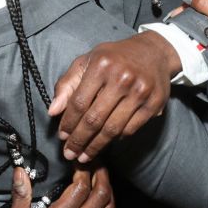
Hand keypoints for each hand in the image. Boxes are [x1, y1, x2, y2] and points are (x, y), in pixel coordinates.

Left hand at [49, 31, 179, 162]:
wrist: (154, 52)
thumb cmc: (114, 58)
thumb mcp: (87, 62)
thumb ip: (67, 85)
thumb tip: (53, 112)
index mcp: (101, 65)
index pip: (79, 102)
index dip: (68, 123)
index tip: (62, 137)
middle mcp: (122, 78)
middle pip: (94, 119)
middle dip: (79, 140)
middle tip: (70, 153)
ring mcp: (140, 91)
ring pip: (112, 129)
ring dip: (96, 146)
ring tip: (84, 155)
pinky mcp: (154, 103)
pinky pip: (130, 129)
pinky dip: (116, 139)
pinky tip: (105, 142)